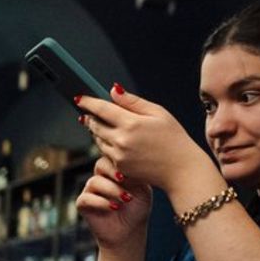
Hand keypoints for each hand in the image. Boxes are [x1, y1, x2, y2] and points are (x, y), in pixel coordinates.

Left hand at [76, 85, 209, 192]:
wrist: (180, 169)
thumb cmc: (173, 139)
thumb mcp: (158, 113)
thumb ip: (133, 101)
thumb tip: (113, 91)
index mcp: (131, 124)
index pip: (102, 109)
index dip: (88, 103)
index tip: (79, 99)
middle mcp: (121, 141)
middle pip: (95, 125)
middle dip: (90, 117)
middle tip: (88, 111)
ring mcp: (118, 156)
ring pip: (97, 139)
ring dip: (96, 130)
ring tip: (103, 124)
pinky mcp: (118, 166)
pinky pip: (104, 152)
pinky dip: (105, 144)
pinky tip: (115, 139)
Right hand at [76, 157, 152, 252]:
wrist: (129, 231)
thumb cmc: (137, 208)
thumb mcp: (142, 189)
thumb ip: (135, 176)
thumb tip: (128, 165)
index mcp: (114, 170)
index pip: (113, 157)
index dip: (121, 162)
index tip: (132, 172)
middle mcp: (101, 178)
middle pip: (101, 164)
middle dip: (113, 172)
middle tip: (124, 180)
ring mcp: (90, 190)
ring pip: (95, 182)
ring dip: (111, 190)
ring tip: (125, 199)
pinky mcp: (83, 204)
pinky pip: (87, 198)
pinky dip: (101, 202)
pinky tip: (114, 207)